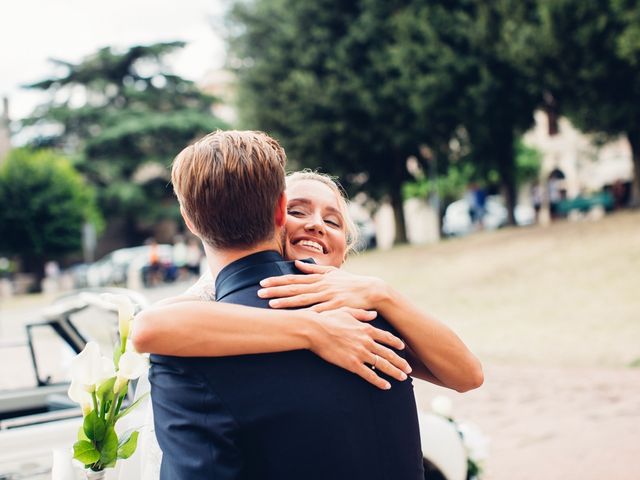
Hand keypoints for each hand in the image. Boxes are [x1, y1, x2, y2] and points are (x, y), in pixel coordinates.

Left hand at [259, 261, 385, 311]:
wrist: (372, 290)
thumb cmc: (351, 282)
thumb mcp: (333, 272)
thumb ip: (314, 270)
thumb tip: (297, 264)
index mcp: (319, 279)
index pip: (294, 279)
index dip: (277, 281)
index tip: (262, 282)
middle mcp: (321, 286)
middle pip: (294, 288)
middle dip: (276, 291)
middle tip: (259, 292)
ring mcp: (328, 296)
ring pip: (304, 299)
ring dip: (286, 302)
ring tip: (271, 304)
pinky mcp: (337, 307)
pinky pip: (320, 311)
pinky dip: (308, 314)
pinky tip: (296, 317)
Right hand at [307, 307, 410, 389]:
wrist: (315, 330)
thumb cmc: (328, 319)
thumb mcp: (347, 311)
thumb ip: (362, 314)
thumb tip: (374, 314)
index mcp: (366, 328)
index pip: (386, 337)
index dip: (396, 343)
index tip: (403, 348)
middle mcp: (367, 341)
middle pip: (388, 353)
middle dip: (400, 362)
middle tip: (408, 369)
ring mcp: (360, 353)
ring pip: (382, 365)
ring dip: (394, 372)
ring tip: (402, 378)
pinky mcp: (352, 364)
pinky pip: (369, 374)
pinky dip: (379, 381)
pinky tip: (386, 386)